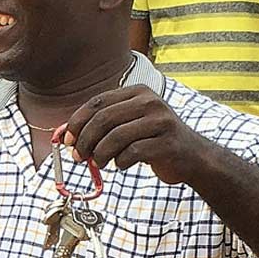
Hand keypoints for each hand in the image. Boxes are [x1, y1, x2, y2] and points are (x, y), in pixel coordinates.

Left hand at [63, 84, 213, 185]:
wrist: (192, 156)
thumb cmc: (154, 140)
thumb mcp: (130, 125)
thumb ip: (102, 125)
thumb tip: (66, 135)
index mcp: (138, 92)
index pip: (98, 102)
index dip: (77, 122)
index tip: (67, 140)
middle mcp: (150, 102)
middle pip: (103, 119)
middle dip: (85, 141)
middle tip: (78, 157)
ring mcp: (161, 121)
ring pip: (115, 137)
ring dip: (100, 155)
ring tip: (98, 163)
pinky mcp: (168, 143)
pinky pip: (132, 153)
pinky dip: (120, 162)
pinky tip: (121, 165)